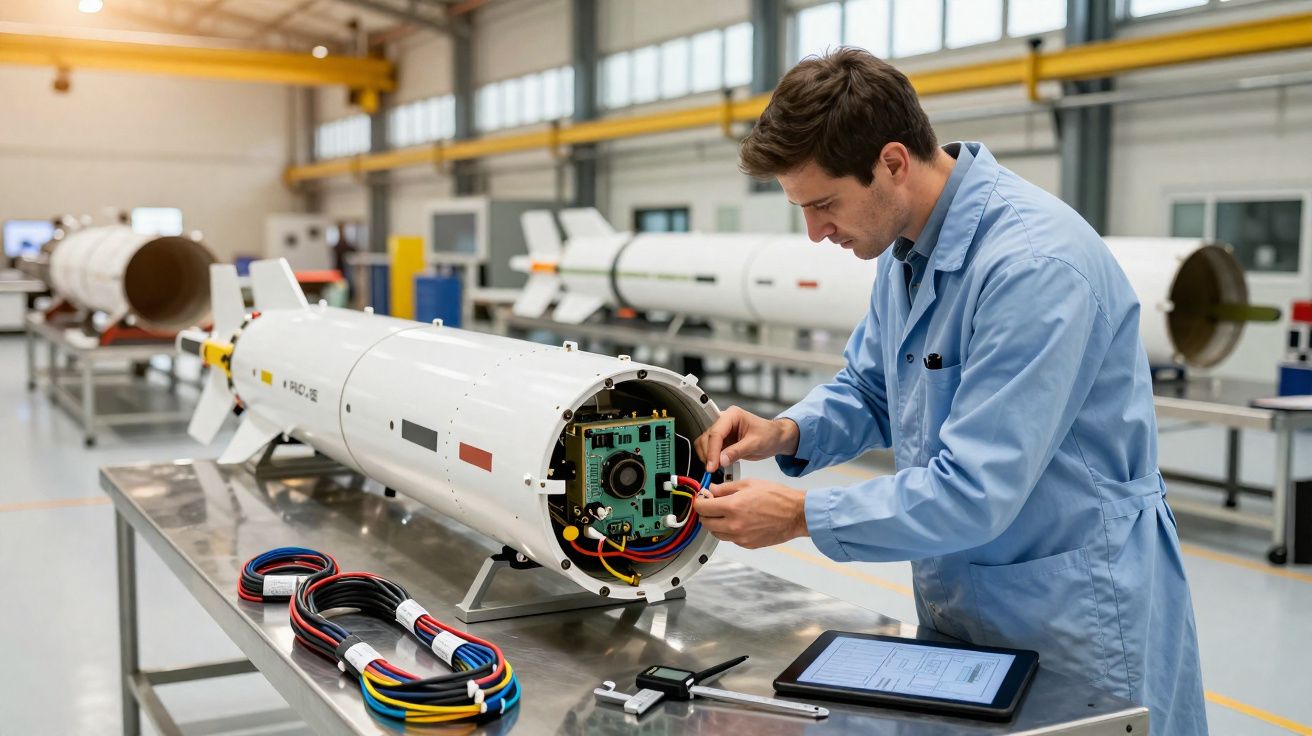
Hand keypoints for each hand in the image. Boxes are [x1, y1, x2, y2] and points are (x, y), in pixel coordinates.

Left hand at [693, 478, 808, 548]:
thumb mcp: (749, 484)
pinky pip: (730, 538)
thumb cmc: (778, 497)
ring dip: (715, 523)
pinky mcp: (747, 544)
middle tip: (712, 505)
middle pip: (705, 523)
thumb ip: (726, 488)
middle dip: (705, 513)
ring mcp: (740, 537)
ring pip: (715, 533)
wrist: (796, 514)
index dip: (699, 501)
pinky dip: (728, 530)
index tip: (701, 498)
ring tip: (725, 513)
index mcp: (733, 506)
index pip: (702, 508)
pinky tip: (738, 521)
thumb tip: (711, 490)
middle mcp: (734, 525)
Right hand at [694, 407, 799, 471]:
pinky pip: (710, 450)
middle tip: (713, 469)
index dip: (712, 450)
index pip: (716, 433)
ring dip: (708, 457)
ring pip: (704, 444)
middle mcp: (724, 421)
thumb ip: (737, 451)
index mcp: (732, 415)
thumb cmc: (769, 435)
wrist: (775, 439)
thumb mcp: (755, 443)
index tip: (712, 465)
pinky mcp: (722, 441)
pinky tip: (717, 466)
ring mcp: (722, 431)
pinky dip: (711, 459)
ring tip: (715, 468)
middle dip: (708, 454)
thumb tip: (721, 460)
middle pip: (707, 438)